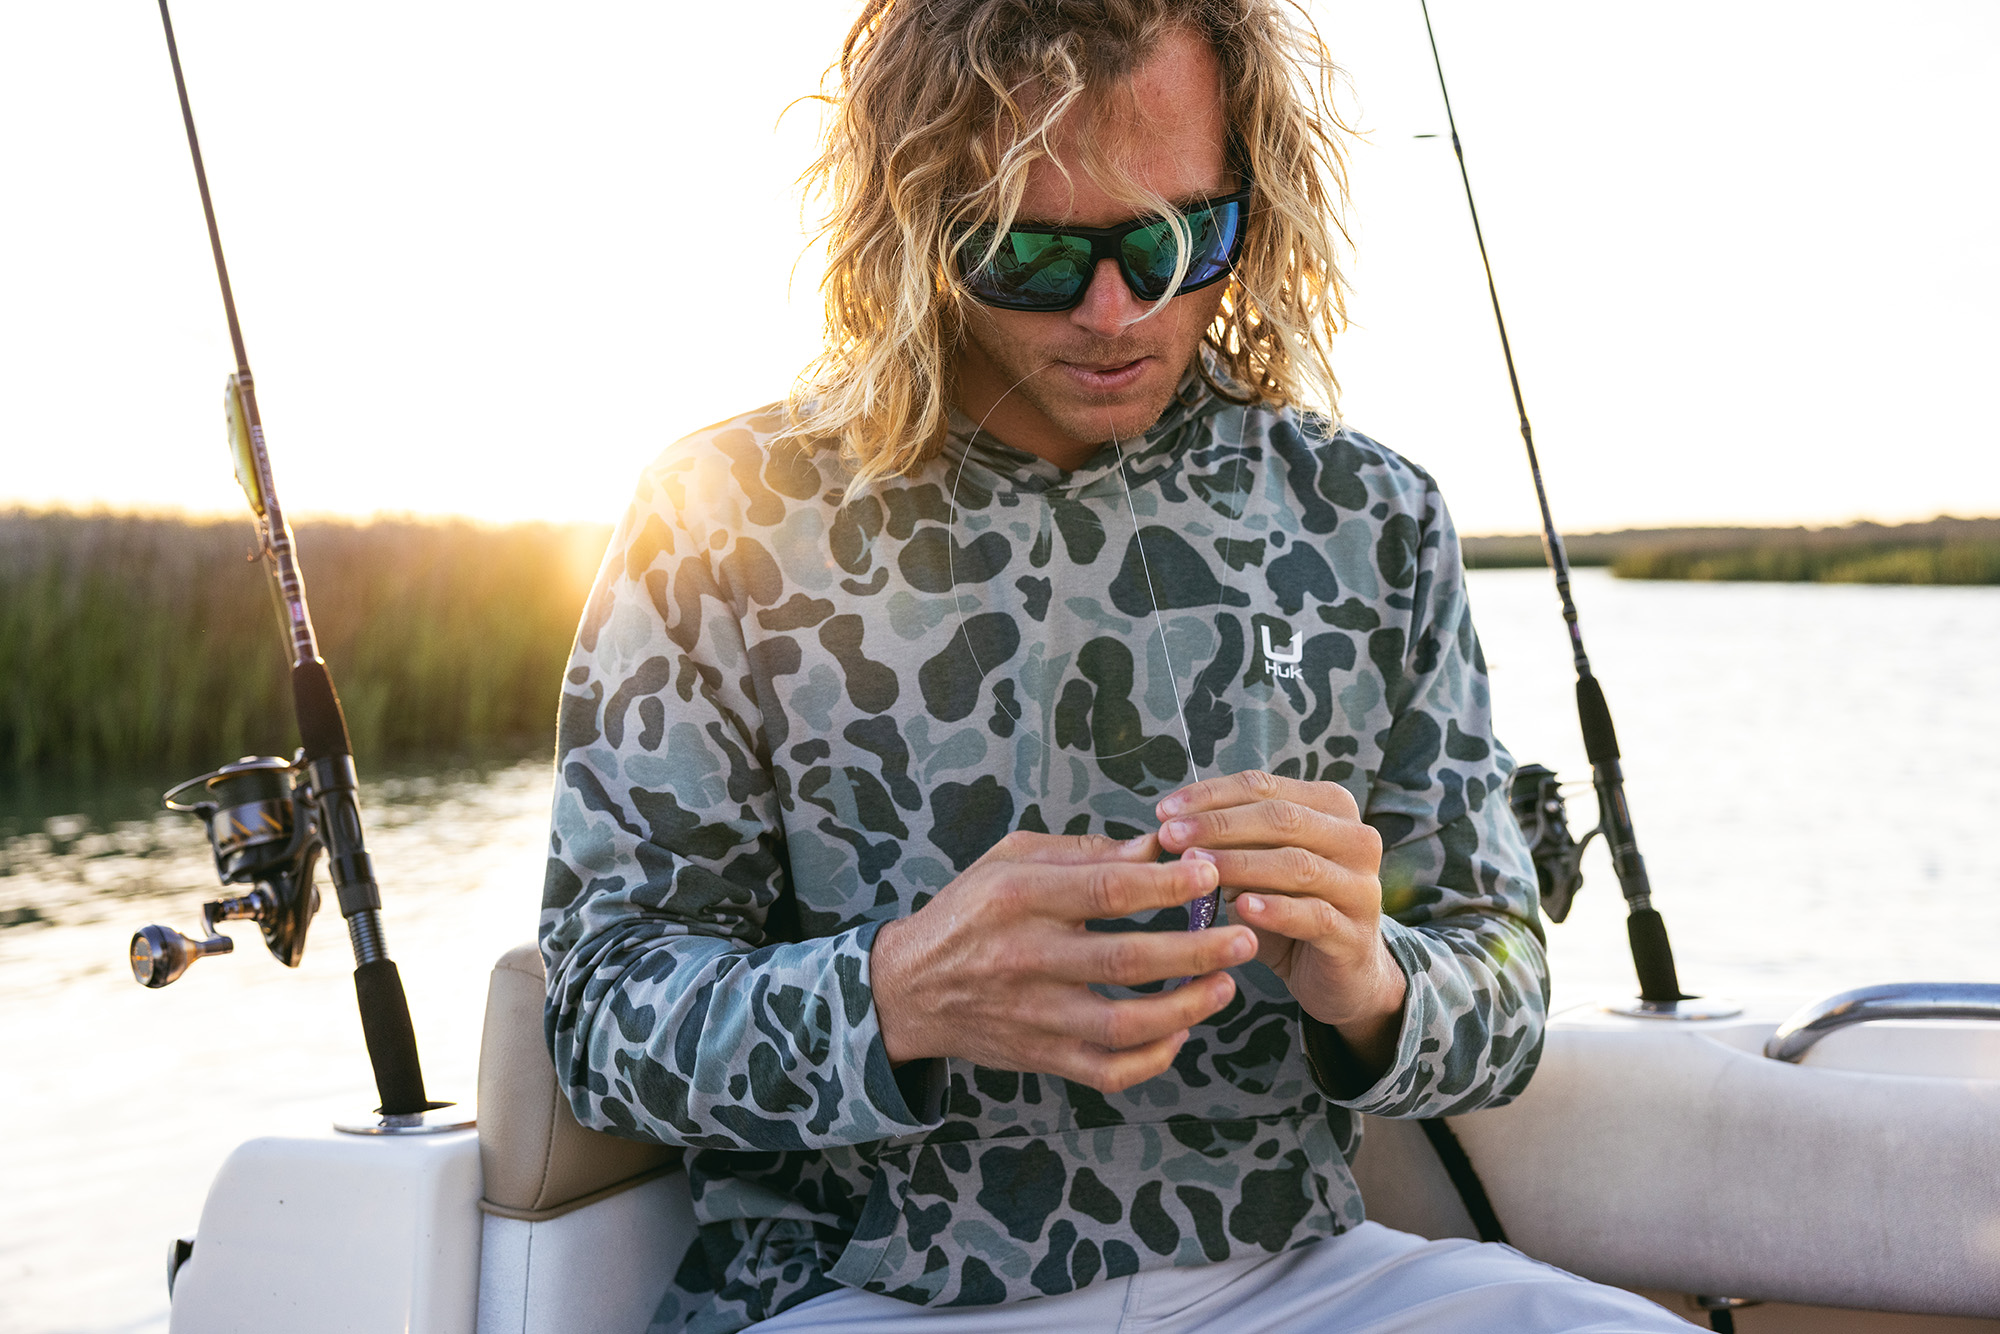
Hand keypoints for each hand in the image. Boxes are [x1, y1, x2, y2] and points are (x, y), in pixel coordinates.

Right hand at [871, 831, 1257, 1092]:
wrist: (909, 989)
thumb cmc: (970, 911)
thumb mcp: (1010, 859)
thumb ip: (1084, 854)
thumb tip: (1158, 847)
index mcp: (1018, 898)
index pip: (1105, 891)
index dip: (1165, 884)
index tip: (1212, 873)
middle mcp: (1025, 958)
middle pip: (1125, 960)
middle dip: (1195, 949)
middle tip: (1243, 936)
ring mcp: (1034, 1015)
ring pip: (1122, 1025)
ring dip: (1185, 1008)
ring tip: (1225, 985)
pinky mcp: (1040, 1057)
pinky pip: (1106, 1071)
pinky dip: (1152, 1059)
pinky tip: (1180, 1032)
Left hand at [1155, 772, 1406, 1076]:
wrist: (1339, 974)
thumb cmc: (1290, 908)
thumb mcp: (1257, 868)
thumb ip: (1229, 842)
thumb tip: (1170, 825)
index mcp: (1331, 808)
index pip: (1265, 788)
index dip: (1211, 795)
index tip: (1163, 811)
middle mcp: (1355, 839)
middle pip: (1282, 819)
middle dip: (1219, 825)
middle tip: (1170, 837)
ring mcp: (1361, 887)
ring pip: (1297, 864)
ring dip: (1240, 864)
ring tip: (1196, 868)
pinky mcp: (1355, 934)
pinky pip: (1314, 915)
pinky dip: (1276, 909)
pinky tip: (1242, 907)